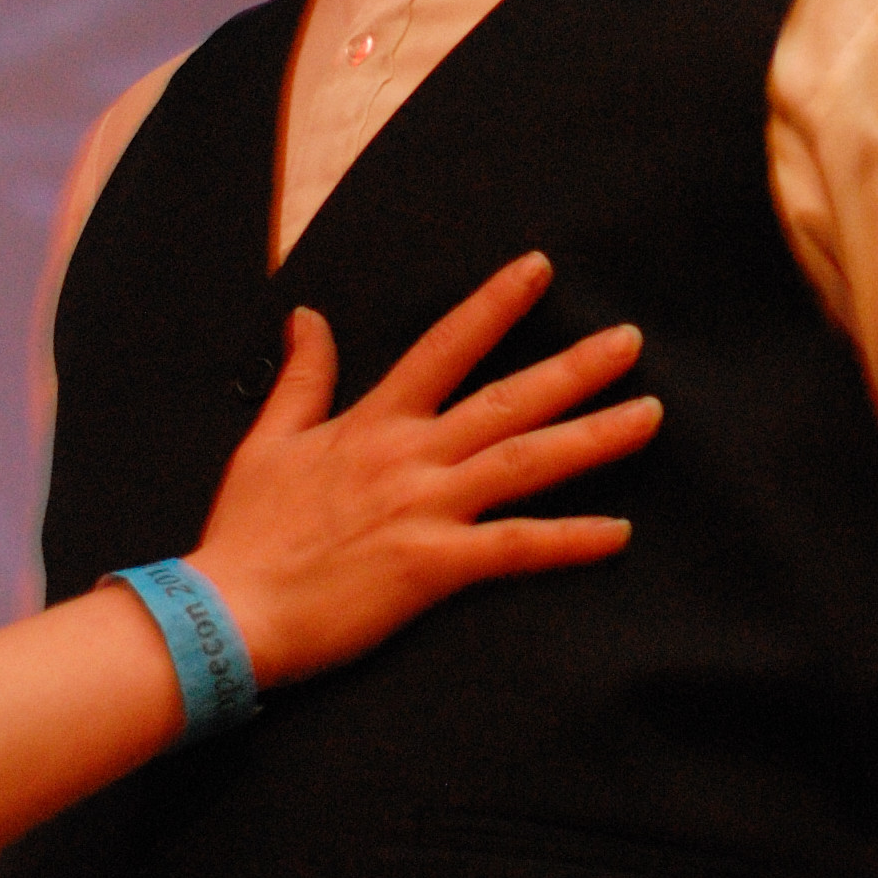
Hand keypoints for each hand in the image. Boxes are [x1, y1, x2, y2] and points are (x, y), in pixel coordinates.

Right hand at [182, 251, 656, 687]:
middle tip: (630, 341)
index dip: (494, 305)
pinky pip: (514, 548)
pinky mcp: (431, 566)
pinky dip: (568, 540)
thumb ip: (302, 378)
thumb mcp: (267, 441)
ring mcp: (424, 508)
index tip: (539, 269)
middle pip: (507, 400)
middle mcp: (408, 456)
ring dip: (592, 438)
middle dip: (573, 368)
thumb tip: (308, 316)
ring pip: (525, 462)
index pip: (444, 347)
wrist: (229, 608)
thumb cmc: (246, 532)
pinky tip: (618, 532)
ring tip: (647, 415)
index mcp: (372, 424)